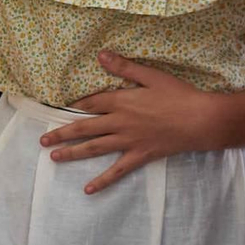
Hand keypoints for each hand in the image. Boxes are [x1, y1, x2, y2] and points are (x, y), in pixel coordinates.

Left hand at [41, 52, 222, 193]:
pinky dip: (102, 181)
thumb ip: (124, 68)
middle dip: (62, 133)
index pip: (90, 103)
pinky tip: (88, 189)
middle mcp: (120, 122)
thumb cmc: (179, 95)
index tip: (59, 109)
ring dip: (72, 153)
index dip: (74, 106)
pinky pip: (117, 171)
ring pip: (94, 148)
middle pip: (85, 128)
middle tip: (43, 140)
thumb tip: (101, 54)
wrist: (201, 120)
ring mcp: (128, 141)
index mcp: (122, 101)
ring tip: (54, 157)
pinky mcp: (140, 155)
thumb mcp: (151, 76)